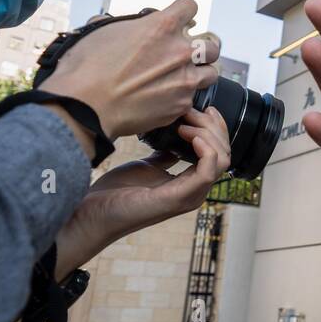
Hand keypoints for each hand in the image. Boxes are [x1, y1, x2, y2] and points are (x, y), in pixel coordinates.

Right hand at [40, 0, 219, 138]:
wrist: (85, 107)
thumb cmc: (87, 68)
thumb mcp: (102, 32)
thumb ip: (121, 24)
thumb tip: (116, 24)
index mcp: (163, 26)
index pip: (191, 7)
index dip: (184, 13)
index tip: (180, 20)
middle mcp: (180, 51)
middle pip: (211, 44)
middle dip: (200, 48)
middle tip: (185, 55)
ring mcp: (185, 79)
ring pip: (211, 73)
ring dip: (199, 73)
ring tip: (182, 78)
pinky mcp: (182, 104)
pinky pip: (193, 98)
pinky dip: (183, 98)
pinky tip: (166, 98)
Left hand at [53, 107, 231, 278]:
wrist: (95, 213)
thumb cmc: (117, 193)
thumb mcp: (147, 165)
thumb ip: (166, 155)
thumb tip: (174, 138)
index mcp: (191, 183)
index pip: (221, 153)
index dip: (216, 128)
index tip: (202, 108)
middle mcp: (197, 190)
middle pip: (225, 153)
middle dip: (212, 126)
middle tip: (190, 112)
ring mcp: (190, 195)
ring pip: (221, 159)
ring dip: (208, 134)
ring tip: (185, 124)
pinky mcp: (179, 198)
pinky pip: (207, 171)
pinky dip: (205, 149)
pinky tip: (188, 135)